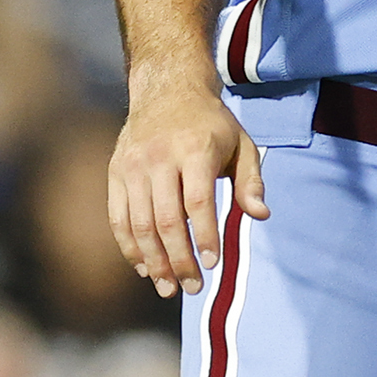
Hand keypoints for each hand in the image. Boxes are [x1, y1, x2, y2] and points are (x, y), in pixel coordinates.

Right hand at [108, 74, 268, 297]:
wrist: (167, 89)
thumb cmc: (212, 124)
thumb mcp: (241, 144)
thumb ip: (251, 181)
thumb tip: (261, 215)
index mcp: (194, 149)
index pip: (196, 202)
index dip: (203, 236)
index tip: (213, 263)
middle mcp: (159, 157)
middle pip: (165, 219)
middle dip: (179, 259)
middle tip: (194, 287)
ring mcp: (133, 165)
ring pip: (139, 224)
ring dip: (153, 261)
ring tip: (169, 287)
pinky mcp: (116, 173)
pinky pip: (119, 218)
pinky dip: (130, 247)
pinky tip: (145, 268)